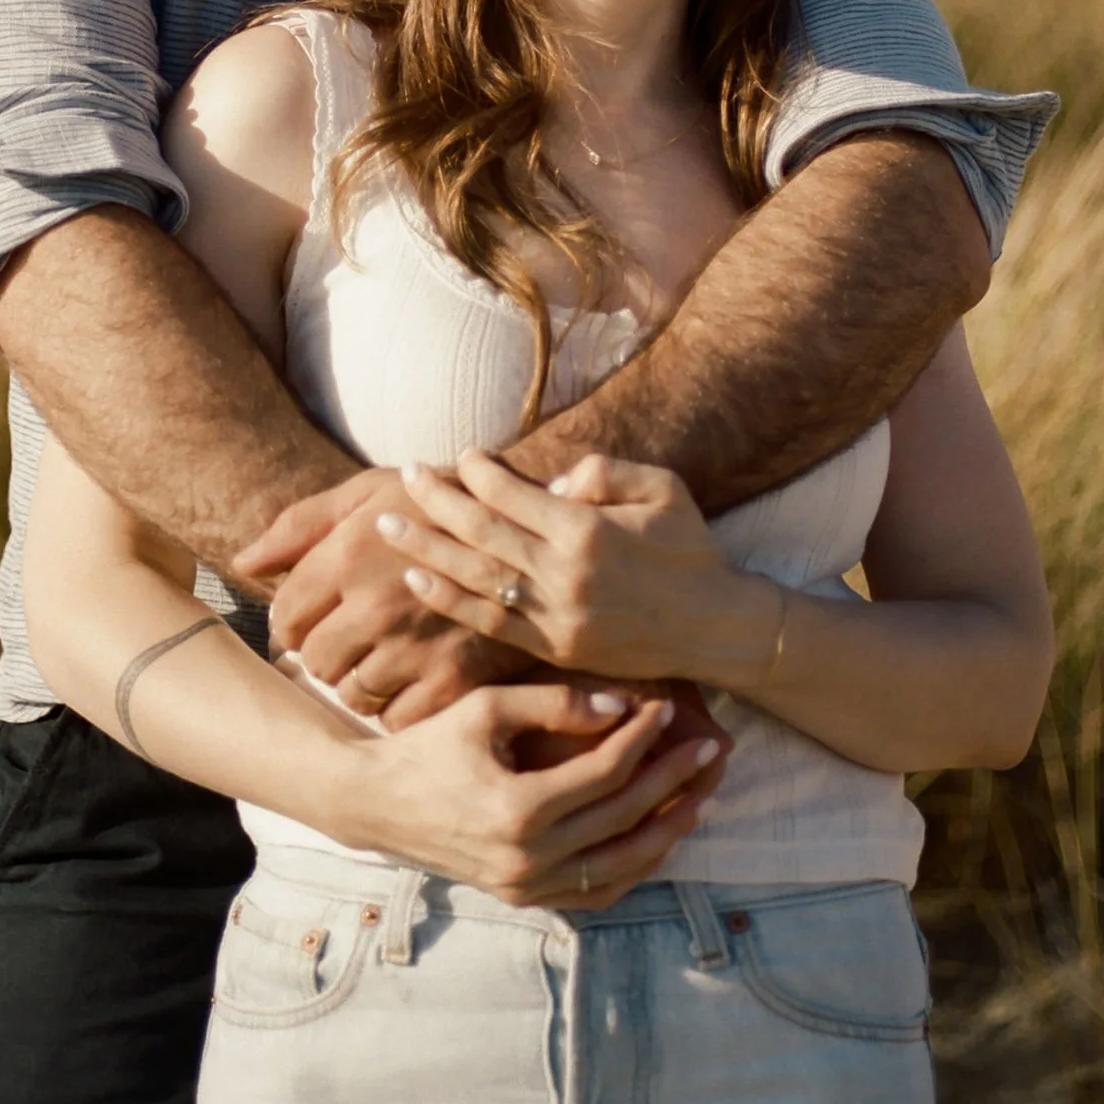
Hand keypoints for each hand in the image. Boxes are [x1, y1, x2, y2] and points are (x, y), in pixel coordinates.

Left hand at [235, 466, 529, 719]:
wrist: (535, 533)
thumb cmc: (440, 505)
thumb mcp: (370, 491)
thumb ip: (301, 525)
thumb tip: (243, 563)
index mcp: (349, 553)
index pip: (285, 618)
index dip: (295, 624)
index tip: (317, 620)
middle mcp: (376, 604)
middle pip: (314, 662)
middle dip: (327, 654)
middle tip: (354, 640)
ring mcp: (415, 647)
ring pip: (352, 695)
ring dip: (361, 682)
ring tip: (386, 656)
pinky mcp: (452, 682)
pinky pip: (395, 720)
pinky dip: (399, 707)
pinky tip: (414, 678)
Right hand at [341, 682, 725, 910]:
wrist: (378, 803)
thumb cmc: (431, 746)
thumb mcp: (487, 710)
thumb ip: (554, 704)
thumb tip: (621, 706)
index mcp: (518, 809)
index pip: (605, 773)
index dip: (643, 738)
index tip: (669, 708)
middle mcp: (527, 858)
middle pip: (623, 819)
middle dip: (672, 780)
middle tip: (709, 750)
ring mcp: (526, 886)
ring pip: (619, 867)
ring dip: (666, 832)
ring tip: (699, 798)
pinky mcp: (523, 897)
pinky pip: (595, 893)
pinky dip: (633, 870)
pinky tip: (657, 839)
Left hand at [378, 450, 781, 688]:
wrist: (714, 626)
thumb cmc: (690, 548)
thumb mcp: (664, 489)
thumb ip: (608, 472)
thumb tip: (556, 481)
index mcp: (588, 530)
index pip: (514, 496)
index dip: (481, 473)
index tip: (462, 455)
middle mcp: (564, 575)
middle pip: (482, 534)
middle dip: (438, 502)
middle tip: (405, 475)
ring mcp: (555, 617)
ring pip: (475, 579)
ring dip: (427, 550)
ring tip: (389, 525)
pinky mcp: (553, 648)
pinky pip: (489, 623)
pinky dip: (449, 601)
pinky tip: (419, 580)